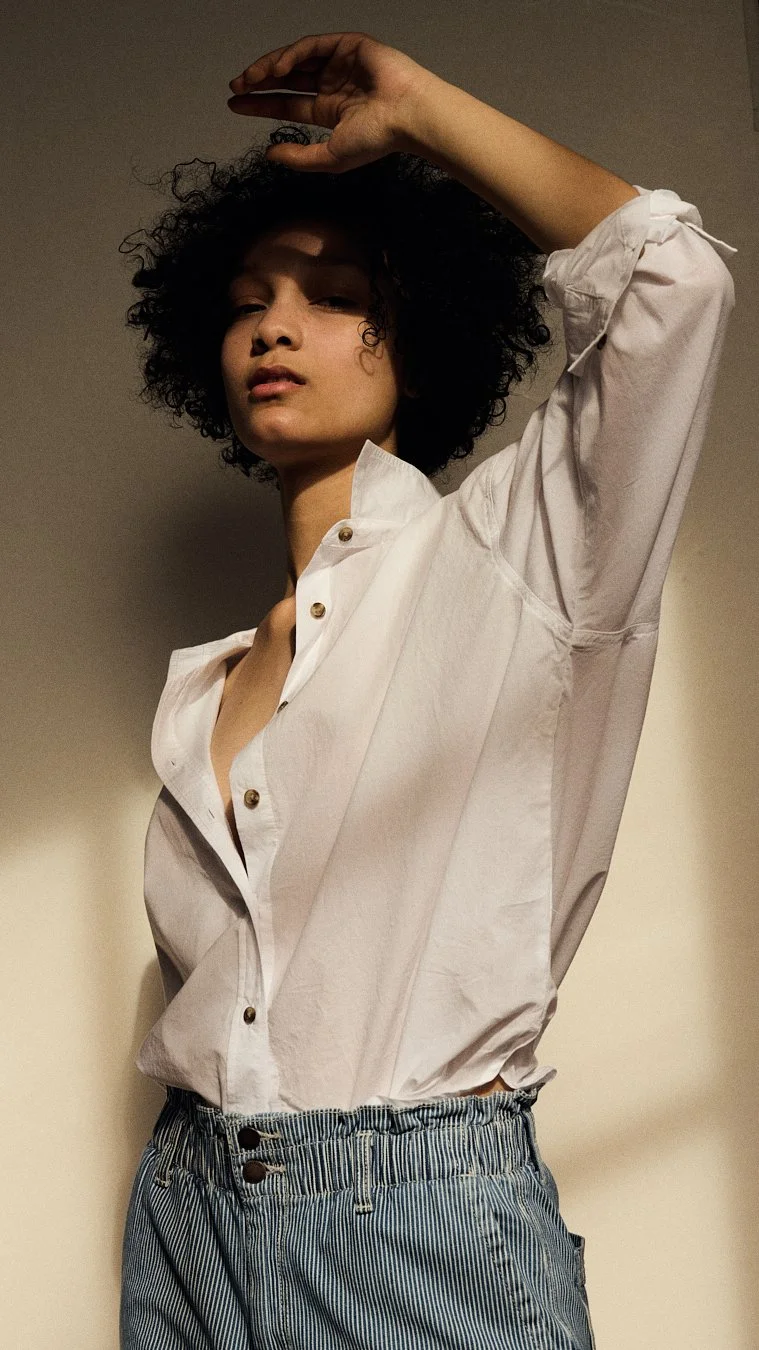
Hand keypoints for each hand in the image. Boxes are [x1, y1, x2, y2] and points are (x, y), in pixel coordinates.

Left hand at [227, 31, 427, 172]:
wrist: (406, 115)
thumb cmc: (377, 139)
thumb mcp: (330, 156)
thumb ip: (299, 157)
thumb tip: (269, 153)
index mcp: (329, 110)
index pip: (288, 105)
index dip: (261, 104)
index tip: (236, 105)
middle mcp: (332, 85)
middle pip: (286, 80)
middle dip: (258, 82)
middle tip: (235, 88)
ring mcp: (338, 64)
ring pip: (294, 60)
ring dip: (268, 67)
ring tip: (248, 80)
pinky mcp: (346, 45)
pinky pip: (310, 47)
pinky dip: (290, 55)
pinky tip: (275, 69)